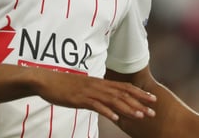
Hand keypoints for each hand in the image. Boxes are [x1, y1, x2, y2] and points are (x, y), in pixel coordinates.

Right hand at [32, 69, 156, 121]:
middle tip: (153, 111)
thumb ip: (95, 93)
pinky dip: (107, 111)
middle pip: (122, 93)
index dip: (139, 93)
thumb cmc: (63, 85)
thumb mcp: (82, 88)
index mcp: (99, 82)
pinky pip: (96, 105)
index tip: (152, 99)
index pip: (123, 87)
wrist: (46, 80)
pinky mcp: (79, 99)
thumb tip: (105, 101)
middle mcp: (97, 85)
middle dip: (139, 102)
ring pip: (112, 100)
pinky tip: (116, 118)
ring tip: (140, 116)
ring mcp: (89, 92)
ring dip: (128, 108)